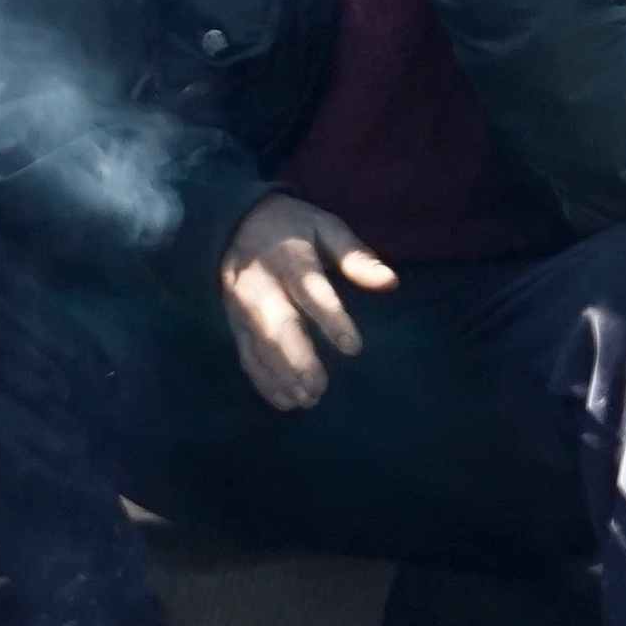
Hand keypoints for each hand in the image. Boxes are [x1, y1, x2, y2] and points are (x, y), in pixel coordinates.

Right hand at [217, 192, 391, 412]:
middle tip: (319, 388)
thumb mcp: (326, 228)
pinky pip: (245, 355)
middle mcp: (261, 284)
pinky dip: (263, 380)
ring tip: (308, 400)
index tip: (353, 348)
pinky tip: (285, 401)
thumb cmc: (294, 229)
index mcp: (289, 257)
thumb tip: (391, 283)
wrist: (235, 224)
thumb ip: (357, 258)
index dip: (331, 320)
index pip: (311, 291)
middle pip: (277, 324)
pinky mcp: (234, 322)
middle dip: (297, 358)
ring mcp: (242, 306)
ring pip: (259, 345)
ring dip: (281, 375)